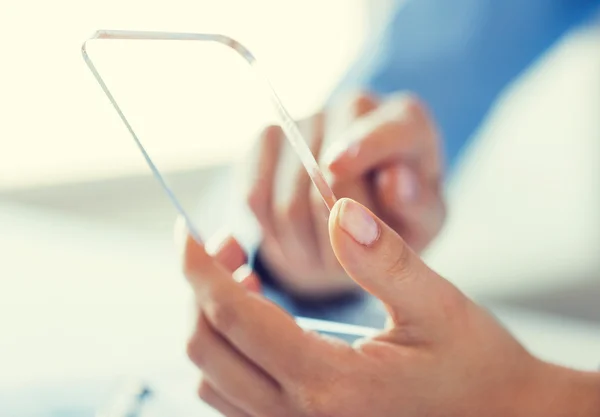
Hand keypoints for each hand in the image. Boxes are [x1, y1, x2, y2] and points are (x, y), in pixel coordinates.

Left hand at [182, 199, 599, 416]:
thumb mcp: (437, 305)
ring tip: (242, 278)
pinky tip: (258, 323)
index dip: (199, 267)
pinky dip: (226, 354)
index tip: (184, 230)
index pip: (234, 316)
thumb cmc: (475, 367)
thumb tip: (336, 207)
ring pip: (212, 379)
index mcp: (331, 382)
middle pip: (206, 349)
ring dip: (210, 322)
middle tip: (226, 245)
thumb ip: (384, 256)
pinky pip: (232, 400)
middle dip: (198, 290)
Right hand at [242, 92, 444, 296]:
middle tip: (349, 266)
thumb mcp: (423, 222)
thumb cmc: (399, 219)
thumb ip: (417, 206)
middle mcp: (355, 109)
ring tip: (325, 259)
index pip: (388, 129)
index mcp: (407, 121)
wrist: (356, 222)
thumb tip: (395, 181)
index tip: (336, 167)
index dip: (362, 147)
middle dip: (337, 236)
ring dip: (305, 246)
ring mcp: (307, 120)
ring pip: (288, 198)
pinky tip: (296, 239)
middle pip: (329, 176)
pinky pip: (254, 196)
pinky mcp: (265, 142)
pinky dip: (272, 233)